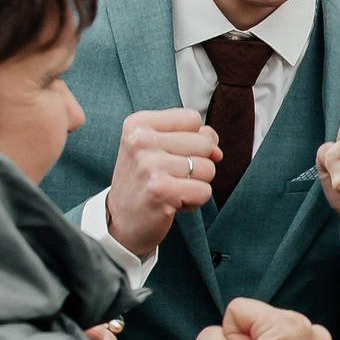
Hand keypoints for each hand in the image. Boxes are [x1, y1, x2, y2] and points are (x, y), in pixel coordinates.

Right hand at [108, 108, 222, 260]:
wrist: (121, 220)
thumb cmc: (146, 180)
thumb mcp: (160, 147)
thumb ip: (193, 136)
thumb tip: (217, 152)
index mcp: (138, 124)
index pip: (192, 118)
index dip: (192, 139)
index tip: (169, 154)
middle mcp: (140, 141)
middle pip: (204, 143)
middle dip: (197, 163)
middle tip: (169, 176)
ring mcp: (150, 165)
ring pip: (208, 168)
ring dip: (196, 184)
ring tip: (171, 188)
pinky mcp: (161, 191)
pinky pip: (204, 191)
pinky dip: (195, 201)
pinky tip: (172, 203)